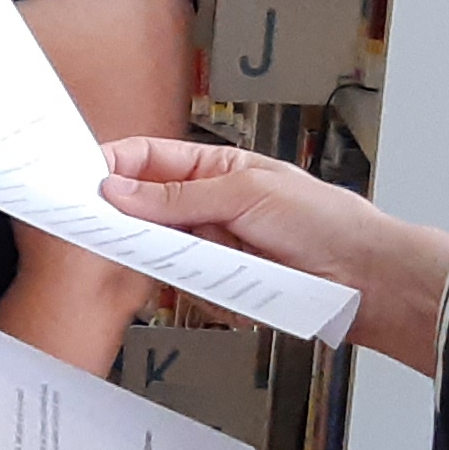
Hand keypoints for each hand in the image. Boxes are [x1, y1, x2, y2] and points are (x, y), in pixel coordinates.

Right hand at [94, 134, 393, 282]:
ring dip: (168, 258)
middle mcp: (207, 208)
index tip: (82, 178)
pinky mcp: (220, 288)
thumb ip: (179, 196)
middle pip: (144, 210)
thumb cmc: (324, 221)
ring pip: (161, 253)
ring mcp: (213, 249)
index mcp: (214, 168)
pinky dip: (197, 289)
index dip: (114, 165)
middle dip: (130, 219)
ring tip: (196, 258)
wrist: (366, 278)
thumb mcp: (246, 194)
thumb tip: (121, 191)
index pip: (148, 160)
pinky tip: (223, 285)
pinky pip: (186, 289)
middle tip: (105, 226)